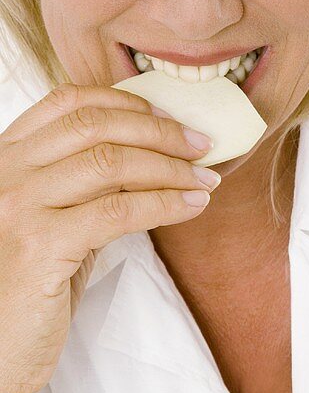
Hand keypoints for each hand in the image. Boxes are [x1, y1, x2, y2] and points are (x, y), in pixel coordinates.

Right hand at [0, 82, 218, 392]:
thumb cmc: (23, 291)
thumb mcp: (50, 224)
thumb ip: (84, 188)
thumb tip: (149, 161)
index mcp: (3, 159)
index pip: (67, 103)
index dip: (125, 101)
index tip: (168, 114)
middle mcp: (4, 174)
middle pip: (96, 127)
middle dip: (159, 130)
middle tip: (201, 144)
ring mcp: (18, 207)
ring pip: (112, 163)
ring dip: (171, 167)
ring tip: (205, 178)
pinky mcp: (40, 246)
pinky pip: (119, 210)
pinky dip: (165, 203)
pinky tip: (191, 205)